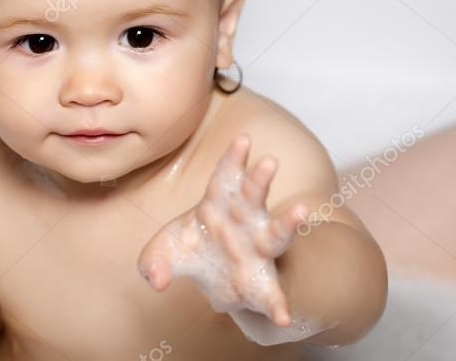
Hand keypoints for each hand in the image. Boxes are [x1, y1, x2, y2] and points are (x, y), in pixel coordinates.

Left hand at [137, 133, 307, 326]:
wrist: (214, 281)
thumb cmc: (193, 249)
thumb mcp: (164, 253)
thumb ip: (154, 261)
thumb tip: (156, 279)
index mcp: (218, 205)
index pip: (225, 177)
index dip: (233, 158)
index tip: (243, 138)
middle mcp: (244, 222)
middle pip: (254, 196)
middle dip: (260, 179)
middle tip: (269, 161)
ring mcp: (258, 250)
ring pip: (276, 233)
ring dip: (288, 223)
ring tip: (301, 211)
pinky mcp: (263, 283)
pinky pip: (273, 295)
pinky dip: (278, 305)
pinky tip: (283, 316)